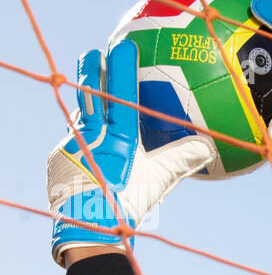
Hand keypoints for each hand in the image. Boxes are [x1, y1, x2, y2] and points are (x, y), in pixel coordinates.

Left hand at [47, 41, 214, 264]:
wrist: (88, 228)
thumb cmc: (127, 204)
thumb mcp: (158, 182)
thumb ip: (182, 161)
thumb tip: (208, 145)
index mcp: (117, 136)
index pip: (120, 94)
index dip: (122, 68)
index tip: (121, 45)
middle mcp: (90, 134)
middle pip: (90, 95)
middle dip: (92, 71)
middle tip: (91, 52)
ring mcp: (70, 145)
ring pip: (81, 119)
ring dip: (87, 108)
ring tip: (91, 97)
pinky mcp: (58, 160)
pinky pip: (73, 142)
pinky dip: (82, 138)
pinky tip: (87, 143)